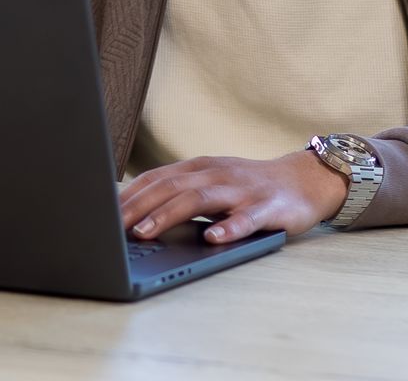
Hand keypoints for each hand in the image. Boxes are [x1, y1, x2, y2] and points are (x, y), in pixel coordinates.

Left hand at [119, 150, 349, 242]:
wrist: (304, 181)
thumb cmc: (249, 187)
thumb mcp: (212, 184)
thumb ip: (180, 193)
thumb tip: (136, 213)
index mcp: (200, 168)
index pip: (157, 178)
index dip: (129, 195)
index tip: (103, 212)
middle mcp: (217, 174)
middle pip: (171, 187)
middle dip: (139, 206)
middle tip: (112, 226)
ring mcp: (242, 190)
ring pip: (200, 199)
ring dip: (169, 214)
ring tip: (146, 231)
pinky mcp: (268, 208)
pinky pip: (246, 219)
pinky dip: (229, 228)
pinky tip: (213, 238)